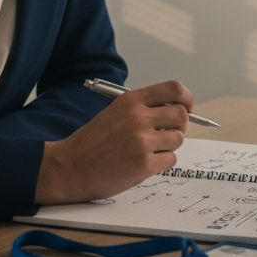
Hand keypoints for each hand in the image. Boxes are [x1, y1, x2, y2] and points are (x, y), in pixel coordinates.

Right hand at [35, 81, 194, 203]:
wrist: (69, 167)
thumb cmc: (92, 142)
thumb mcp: (115, 113)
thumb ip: (143, 109)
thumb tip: (177, 111)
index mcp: (131, 101)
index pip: (174, 89)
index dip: (187, 99)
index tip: (187, 107)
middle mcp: (138, 118)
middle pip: (182, 115)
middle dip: (179, 125)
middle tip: (166, 133)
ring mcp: (142, 142)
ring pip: (178, 139)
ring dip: (168, 146)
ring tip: (147, 150)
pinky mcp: (144, 165)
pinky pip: (170, 160)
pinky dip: (161, 162)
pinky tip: (142, 163)